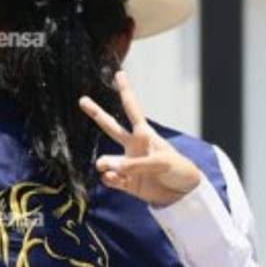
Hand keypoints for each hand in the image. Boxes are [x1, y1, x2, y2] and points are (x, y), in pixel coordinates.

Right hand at [79, 71, 202, 207]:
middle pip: (110, 127)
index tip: (120, 74)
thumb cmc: (178, 170)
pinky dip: (109, 178)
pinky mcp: (126, 182)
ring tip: (107, 166)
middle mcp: (133, 146)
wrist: (183, 192)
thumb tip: (110, 168)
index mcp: (145, 135)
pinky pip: (109, 178)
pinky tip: (113, 179)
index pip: (132, 110)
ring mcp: (128, 164)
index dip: (126, 92)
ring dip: (105, 162)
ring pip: (106, 160)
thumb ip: (136, 164)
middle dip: (97, 113)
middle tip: (82, 100)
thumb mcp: (162, 163)